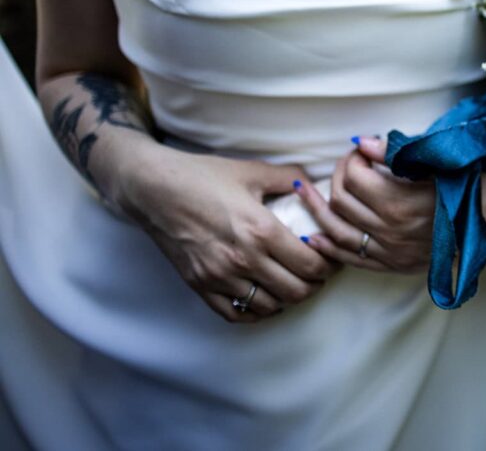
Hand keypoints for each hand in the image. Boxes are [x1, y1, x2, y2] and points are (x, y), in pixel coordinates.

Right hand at [115, 143, 338, 322]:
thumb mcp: (252, 171)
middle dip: (315, 284)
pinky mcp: (200, 286)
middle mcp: (242, 258)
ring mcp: (220, 276)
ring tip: (294, 283)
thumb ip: (290, 177)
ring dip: (288, 298)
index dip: (329, 264)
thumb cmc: (203, 176)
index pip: (311, 264)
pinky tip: (266, 298)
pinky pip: (236, 314)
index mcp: (261, 230)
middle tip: (319, 272)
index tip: (332, 256)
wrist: (153, 189)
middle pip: (296, 290)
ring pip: (270, 305)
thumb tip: (314, 184)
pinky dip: (257, 311)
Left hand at [295, 138, 434, 273]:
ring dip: (317, 210)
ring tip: (306, 192)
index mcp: (402, 204)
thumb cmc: (474, 189)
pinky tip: (314, 235)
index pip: (355, 177)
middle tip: (347, 163)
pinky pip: (350, 258)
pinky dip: (328, 246)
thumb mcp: (441, 163)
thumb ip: (398, 154)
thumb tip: (364, 143)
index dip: (353, 158)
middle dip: (337, 175)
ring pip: (337, 231)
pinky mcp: (393, 266)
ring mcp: (391, 253)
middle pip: (342, 201)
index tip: (362, 149)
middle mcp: (391, 232)